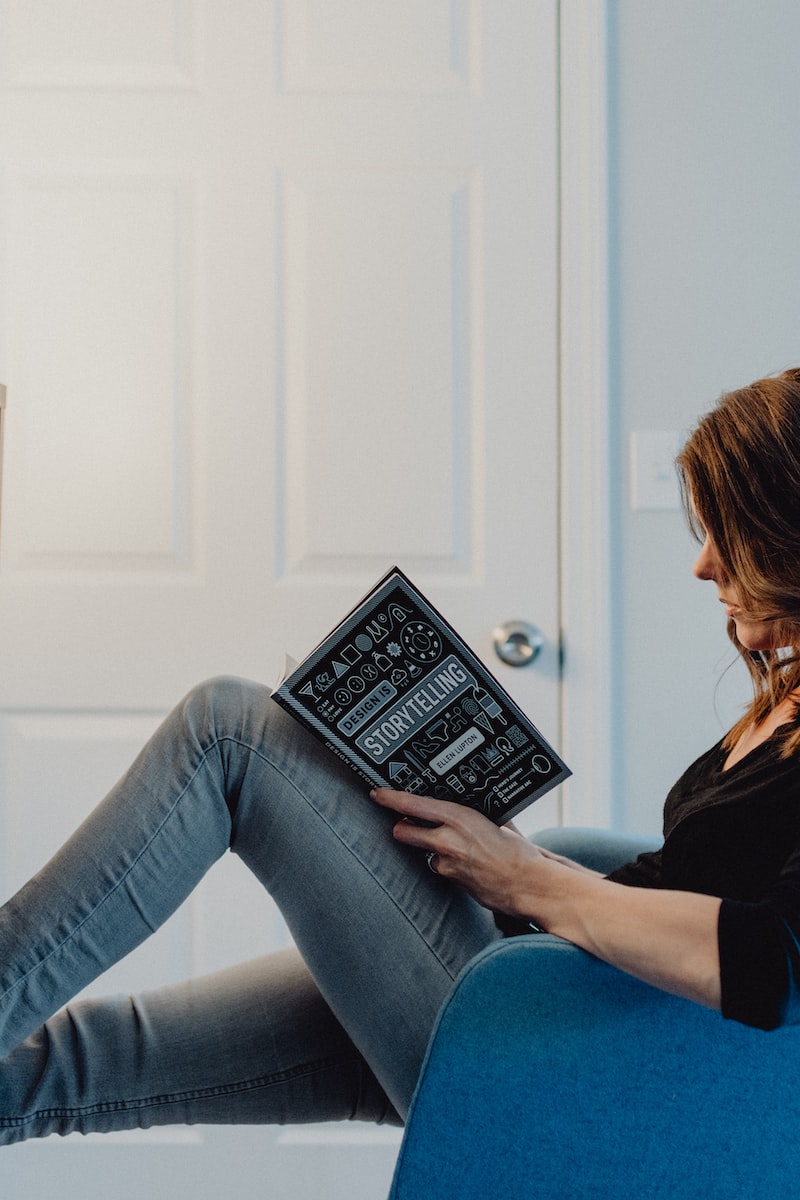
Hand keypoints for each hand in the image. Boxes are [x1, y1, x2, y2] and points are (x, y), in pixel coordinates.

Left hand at [370, 787, 545, 917]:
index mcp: (459, 816)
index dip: (391, 798)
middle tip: (406, 821)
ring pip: (423, 851)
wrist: (530, 885)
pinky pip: (441, 867)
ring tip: (458, 847)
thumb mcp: (498, 821)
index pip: (413, 804)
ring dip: (432, 849)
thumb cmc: (519, 852)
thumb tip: (463, 801)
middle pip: (403, 830)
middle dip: (403, 826)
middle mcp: (448, 839)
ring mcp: (447, 862)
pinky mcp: (451, 880)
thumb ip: (476, 812)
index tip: (377, 793)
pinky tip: (468, 864)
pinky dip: (449, 864)